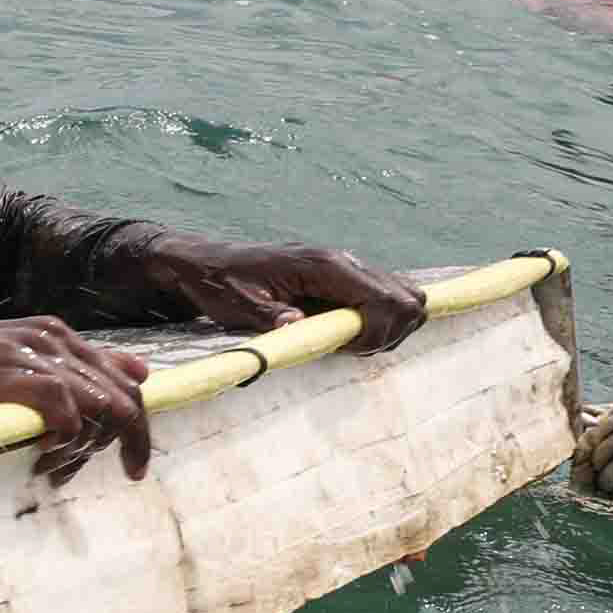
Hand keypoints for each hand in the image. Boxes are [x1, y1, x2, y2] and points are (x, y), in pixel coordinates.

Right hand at [0, 317, 156, 486]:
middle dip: (124, 443)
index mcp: (55, 335)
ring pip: (104, 409)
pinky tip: (38, 456)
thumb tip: (139, 371)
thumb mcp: (15, 359)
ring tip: (53, 469)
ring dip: (86, 451)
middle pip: (125, 397)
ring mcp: (36, 357)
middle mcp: (53, 340)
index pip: (123, 379)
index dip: (134, 424)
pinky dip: (64, 443)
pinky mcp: (17, 379)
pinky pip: (69, 417)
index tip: (132, 461)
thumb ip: (77, 365)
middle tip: (101, 473)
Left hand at [142, 238, 425, 353]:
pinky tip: (345, 335)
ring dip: (388, 328)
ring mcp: (346, 268)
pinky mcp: (342, 278)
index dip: (378, 331)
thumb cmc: (219, 283)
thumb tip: (297, 326)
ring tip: (348, 344)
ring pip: (404, 296)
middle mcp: (344, 261)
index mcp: (323, 265)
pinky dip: (379, 321)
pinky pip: (382, 297)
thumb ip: (269, 316)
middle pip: (409, 298)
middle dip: (390, 332)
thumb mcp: (238, 304)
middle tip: (351, 350)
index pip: (386, 298)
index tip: (348, 349)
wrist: (203, 263)